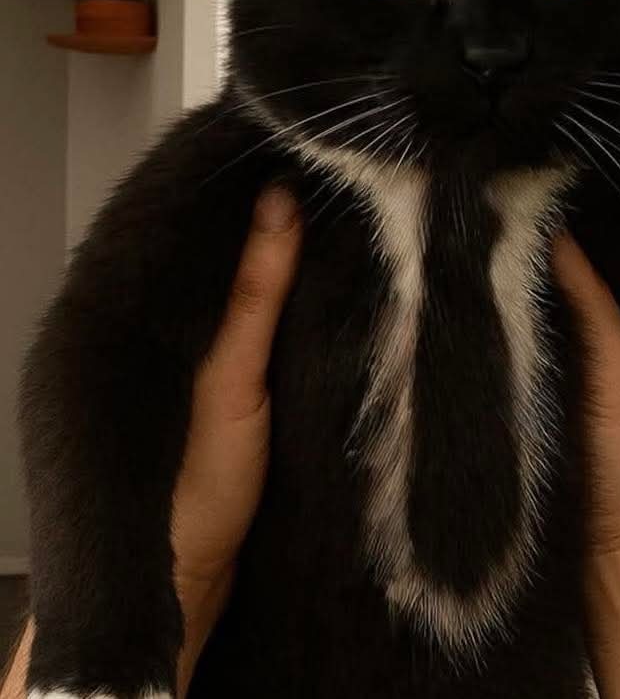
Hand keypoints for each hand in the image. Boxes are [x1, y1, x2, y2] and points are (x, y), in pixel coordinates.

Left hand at [172, 187, 301, 694]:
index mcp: (169, 314)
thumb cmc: (201, 478)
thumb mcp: (230, 378)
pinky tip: (336, 280)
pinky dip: (304, 298)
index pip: (214, 230)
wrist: (195, 571)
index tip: (301, 151)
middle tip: (339, 176)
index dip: (251, 192)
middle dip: (283, 219)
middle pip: (241, 253)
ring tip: (346, 212)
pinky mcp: (250, 381)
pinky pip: (277, 321)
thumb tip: (278, 202)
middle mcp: (194, 325)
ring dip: (299, 257)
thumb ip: (252, 296)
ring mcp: (221, 353)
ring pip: (262, 286)